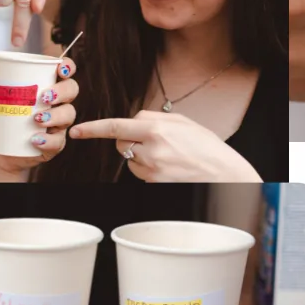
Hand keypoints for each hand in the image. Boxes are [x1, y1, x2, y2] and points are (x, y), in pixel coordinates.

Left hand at [0, 50, 75, 174]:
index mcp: (43, 85)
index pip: (63, 71)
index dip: (67, 67)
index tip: (60, 69)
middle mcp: (55, 102)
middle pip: (72, 90)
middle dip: (63, 91)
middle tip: (44, 96)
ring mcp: (57, 124)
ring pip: (69, 114)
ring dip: (56, 115)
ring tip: (36, 118)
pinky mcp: (54, 144)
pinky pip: (58, 141)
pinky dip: (48, 140)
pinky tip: (35, 139)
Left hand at [69, 110, 257, 181]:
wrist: (226, 176)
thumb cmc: (209, 149)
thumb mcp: (184, 123)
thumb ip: (156, 119)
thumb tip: (135, 121)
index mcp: (157, 130)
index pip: (115, 127)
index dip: (93, 129)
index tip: (77, 131)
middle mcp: (151, 151)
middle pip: (121, 144)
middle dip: (129, 141)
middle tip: (151, 142)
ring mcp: (152, 170)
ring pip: (130, 161)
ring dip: (141, 157)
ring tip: (168, 157)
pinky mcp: (155, 185)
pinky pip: (141, 175)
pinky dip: (150, 170)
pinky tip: (169, 168)